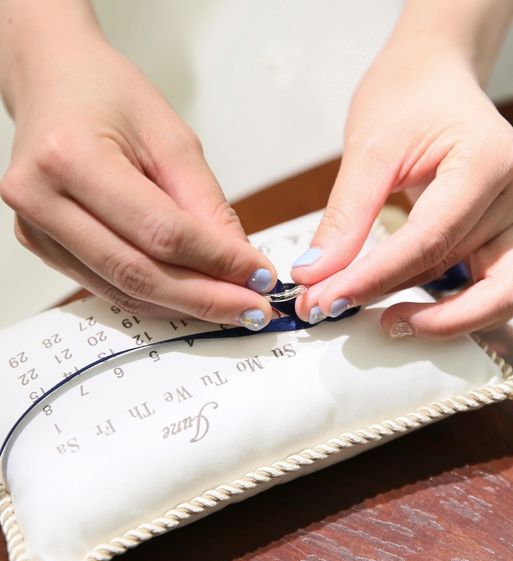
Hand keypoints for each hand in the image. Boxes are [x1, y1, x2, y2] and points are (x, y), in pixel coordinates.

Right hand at [0, 36, 275, 329]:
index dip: (218, 262)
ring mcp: (37, 230)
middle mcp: (41, 199)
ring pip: (124, 290)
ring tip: (231, 305)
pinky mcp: (45, 247)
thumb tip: (240, 260)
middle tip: (252, 308)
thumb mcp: (173, 140)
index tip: (259, 275)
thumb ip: (207, 206)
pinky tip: (191, 296)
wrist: (55, 84)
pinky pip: (110, 287)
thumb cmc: (109, 96)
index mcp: (71, 158)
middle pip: (139, 273)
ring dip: (184, 305)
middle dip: (206, 298)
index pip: (162, 232)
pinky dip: (157, 298)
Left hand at [292, 46, 512, 337]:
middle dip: (389, 296)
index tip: (324, 298)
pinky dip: (456, 307)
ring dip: (436, 318)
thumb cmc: (407, 99)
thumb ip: (344, 219)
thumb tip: (315, 276)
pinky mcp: (503, 233)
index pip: (429, 239)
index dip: (374, 277)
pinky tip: (411, 305)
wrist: (434, 79)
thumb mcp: (368, 150)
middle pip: (453, 267)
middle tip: (332, 307)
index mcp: (486, 161)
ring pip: (490, 293)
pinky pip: (493, 287)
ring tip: (381, 319)